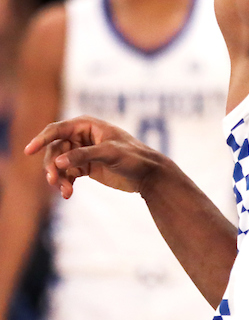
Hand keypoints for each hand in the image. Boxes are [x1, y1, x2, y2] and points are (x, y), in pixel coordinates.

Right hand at [25, 117, 159, 199]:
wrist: (148, 174)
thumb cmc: (133, 157)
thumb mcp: (109, 154)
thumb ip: (83, 156)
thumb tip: (59, 162)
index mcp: (86, 125)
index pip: (57, 130)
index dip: (41, 139)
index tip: (28, 151)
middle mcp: (81, 136)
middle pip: (55, 150)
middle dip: (52, 165)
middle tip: (54, 181)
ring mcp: (82, 152)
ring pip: (59, 164)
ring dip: (58, 178)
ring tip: (65, 191)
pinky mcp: (85, 167)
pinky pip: (67, 175)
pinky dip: (65, 184)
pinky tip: (68, 194)